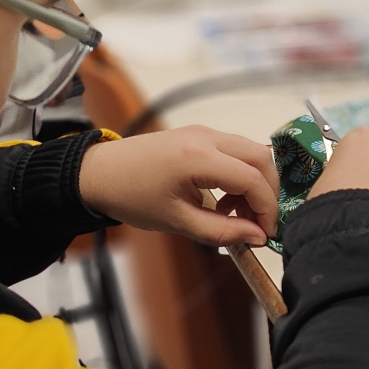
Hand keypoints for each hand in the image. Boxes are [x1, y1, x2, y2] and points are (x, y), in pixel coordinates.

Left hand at [78, 126, 278, 246]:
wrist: (100, 173)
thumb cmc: (133, 198)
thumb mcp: (178, 222)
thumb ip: (222, 231)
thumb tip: (257, 237)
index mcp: (198, 158)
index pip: (253, 179)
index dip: (267, 208)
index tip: (265, 234)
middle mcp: (207, 137)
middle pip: (261, 158)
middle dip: (268, 192)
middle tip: (258, 223)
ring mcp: (204, 132)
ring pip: (251, 152)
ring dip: (254, 183)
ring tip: (236, 214)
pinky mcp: (200, 134)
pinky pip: (235, 151)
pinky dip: (240, 174)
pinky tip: (223, 200)